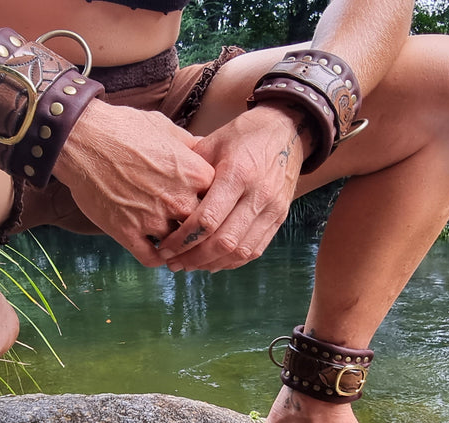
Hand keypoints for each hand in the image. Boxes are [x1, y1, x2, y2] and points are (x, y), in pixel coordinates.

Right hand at [56, 101, 215, 266]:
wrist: (81, 138)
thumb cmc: (124, 127)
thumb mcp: (167, 128)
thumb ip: (191, 147)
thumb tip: (205, 151)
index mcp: (195, 174)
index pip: (221, 201)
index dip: (216, 206)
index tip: (210, 209)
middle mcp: (179, 200)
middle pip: (203, 228)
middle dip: (200, 232)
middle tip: (197, 236)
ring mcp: (153, 218)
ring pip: (179, 247)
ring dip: (179, 248)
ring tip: (178, 248)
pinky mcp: (127, 232)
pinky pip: (150, 258)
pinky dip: (157, 258)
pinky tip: (157, 253)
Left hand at [155, 104, 310, 271]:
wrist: (286, 132)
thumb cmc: (243, 136)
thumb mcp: (212, 143)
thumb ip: (190, 173)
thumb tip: (163, 200)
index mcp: (238, 173)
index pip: (208, 219)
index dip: (183, 239)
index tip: (165, 247)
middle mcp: (258, 194)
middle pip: (223, 241)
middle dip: (194, 257)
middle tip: (173, 262)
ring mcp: (272, 209)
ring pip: (240, 251)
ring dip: (211, 263)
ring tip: (189, 265)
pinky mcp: (279, 218)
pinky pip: (254, 250)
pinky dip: (231, 261)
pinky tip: (212, 262)